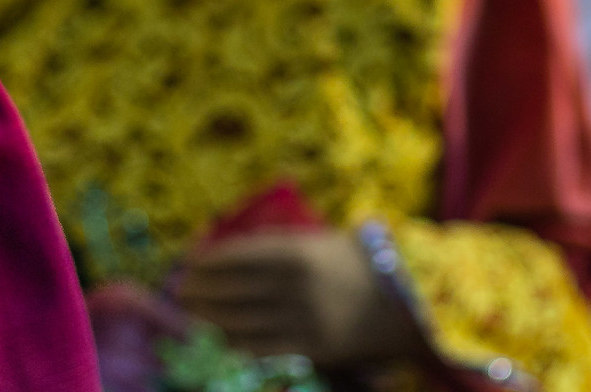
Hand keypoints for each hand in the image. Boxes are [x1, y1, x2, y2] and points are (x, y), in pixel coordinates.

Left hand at [176, 229, 418, 367]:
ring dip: (212, 317)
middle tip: (181, 290)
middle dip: (203, 290)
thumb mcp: (320, 241)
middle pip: (236, 289)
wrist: (409, 297)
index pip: (240, 255)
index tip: (189, 262)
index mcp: (298, 251)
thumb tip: (231, 255)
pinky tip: (220, 340)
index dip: (210, 260)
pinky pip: (265, 348)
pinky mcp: (314, 348)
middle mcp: (297, 285)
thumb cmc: (360, 262)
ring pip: (244, 320)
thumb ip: (280, 248)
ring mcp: (305, 319)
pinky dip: (237, 344)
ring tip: (192, 314)